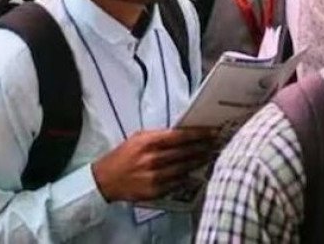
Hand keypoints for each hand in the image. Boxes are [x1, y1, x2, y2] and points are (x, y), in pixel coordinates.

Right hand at [91, 127, 219, 202]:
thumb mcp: (137, 138)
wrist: (106, 179)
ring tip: (209, 156)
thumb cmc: (123, 156)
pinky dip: (188, 177)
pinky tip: (195, 173)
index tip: (212, 132)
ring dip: (199, 162)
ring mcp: (155, 176)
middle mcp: (153, 158)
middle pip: (186, 152)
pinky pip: (178, 183)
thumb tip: (181, 133)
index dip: (199, 134)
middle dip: (203, 147)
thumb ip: (158, 135)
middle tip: (216, 144)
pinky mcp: (156, 190)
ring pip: (185, 168)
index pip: (180, 136)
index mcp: (148, 142)